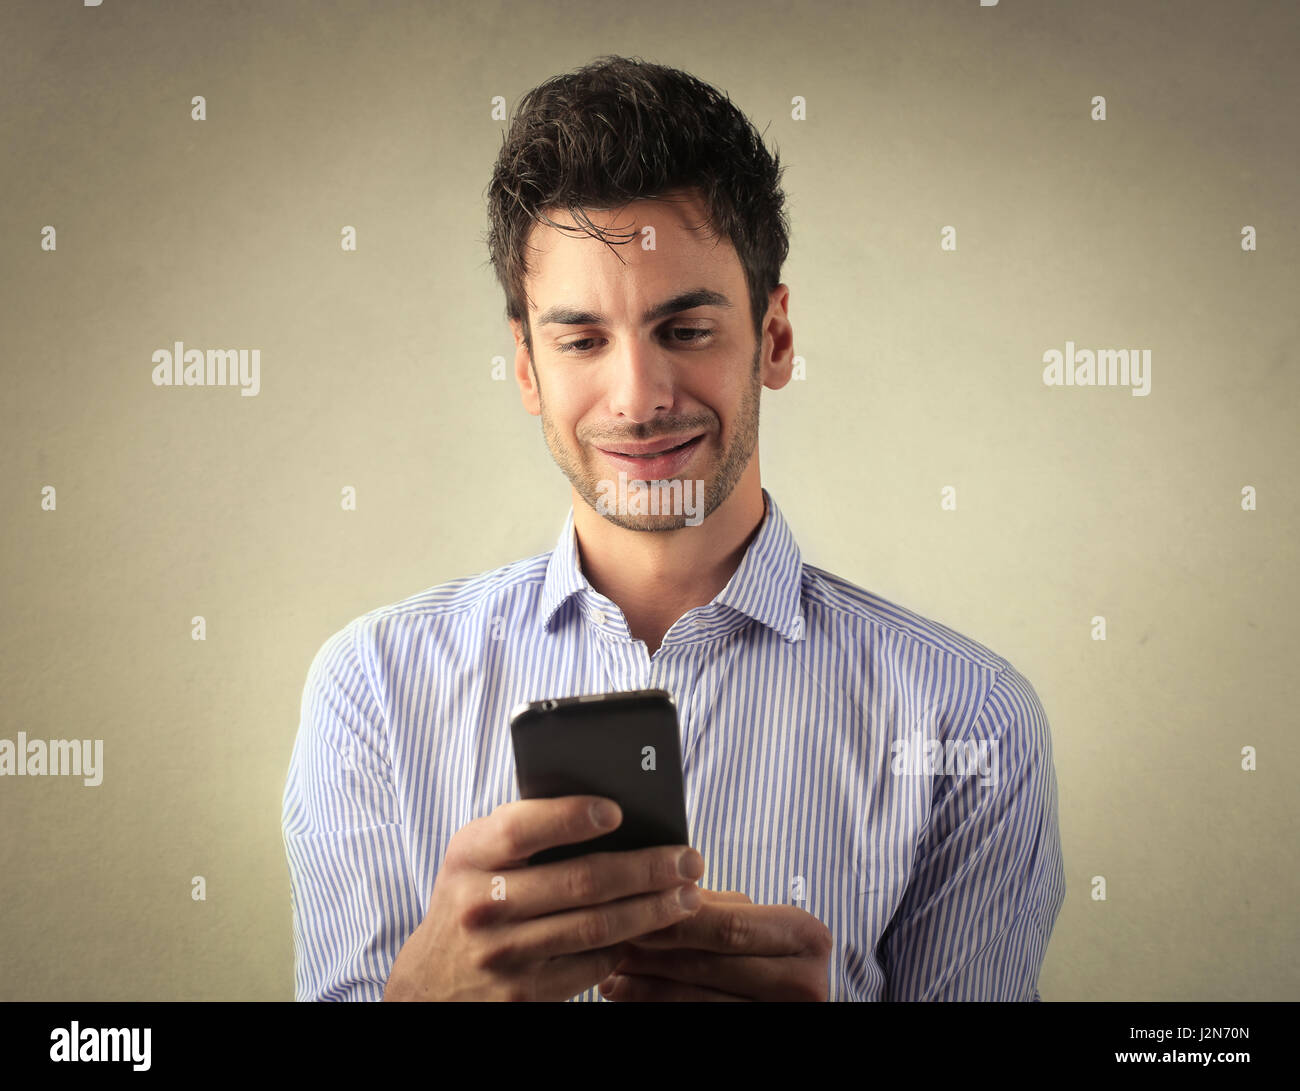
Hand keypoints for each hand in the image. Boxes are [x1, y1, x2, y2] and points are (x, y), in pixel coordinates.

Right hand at [382, 796, 705, 1000]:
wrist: (431, 983)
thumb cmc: (470, 899)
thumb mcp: (476, 856)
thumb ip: (525, 831)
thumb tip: (610, 810)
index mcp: (470, 856)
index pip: (522, 828)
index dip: (571, 817)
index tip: (617, 810)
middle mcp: (483, 905)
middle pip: (580, 881)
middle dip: (645, 869)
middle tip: (689, 859)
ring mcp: (504, 954)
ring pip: (596, 927)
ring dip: (652, 910)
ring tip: (688, 895)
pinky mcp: (525, 994)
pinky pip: (591, 964)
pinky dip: (626, 946)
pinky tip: (650, 931)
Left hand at [599, 889, 832, 1000]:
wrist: (795, 990)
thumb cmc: (773, 947)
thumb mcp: (758, 920)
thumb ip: (716, 906)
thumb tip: (653, 889)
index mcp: (805, 936)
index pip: (729, 927)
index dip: (677, 921)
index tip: (631, 908)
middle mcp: (802, 980)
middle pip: (710, 964)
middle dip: (654, 951)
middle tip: (612, 938)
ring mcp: (780, 1013)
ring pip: (697, 998)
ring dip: (645, 984)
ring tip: (610, 968)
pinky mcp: (753, 1030)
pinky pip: (696, 1016)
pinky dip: (655, 1004)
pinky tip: (626, 993)